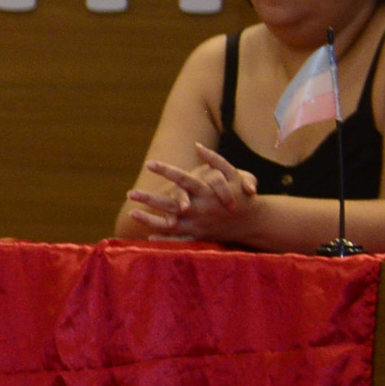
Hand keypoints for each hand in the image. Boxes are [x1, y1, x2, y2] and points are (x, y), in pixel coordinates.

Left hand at [125, 143, 261, 242]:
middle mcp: (201, 209)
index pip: (184, 179)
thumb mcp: (234, 174)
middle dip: (150, 199)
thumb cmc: (242, 194)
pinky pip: (180, 240)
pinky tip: (148, 237)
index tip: (149, 163)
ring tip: (131, 213)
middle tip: (130, 192)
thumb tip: (197, 145)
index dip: (167, 171)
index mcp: (208, 192)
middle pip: (172, 204)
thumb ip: (215, 160)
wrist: (254, 222)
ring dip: (151, 220)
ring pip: (171, 224)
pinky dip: (165, 240)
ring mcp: (199, 225)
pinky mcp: (200, 236)